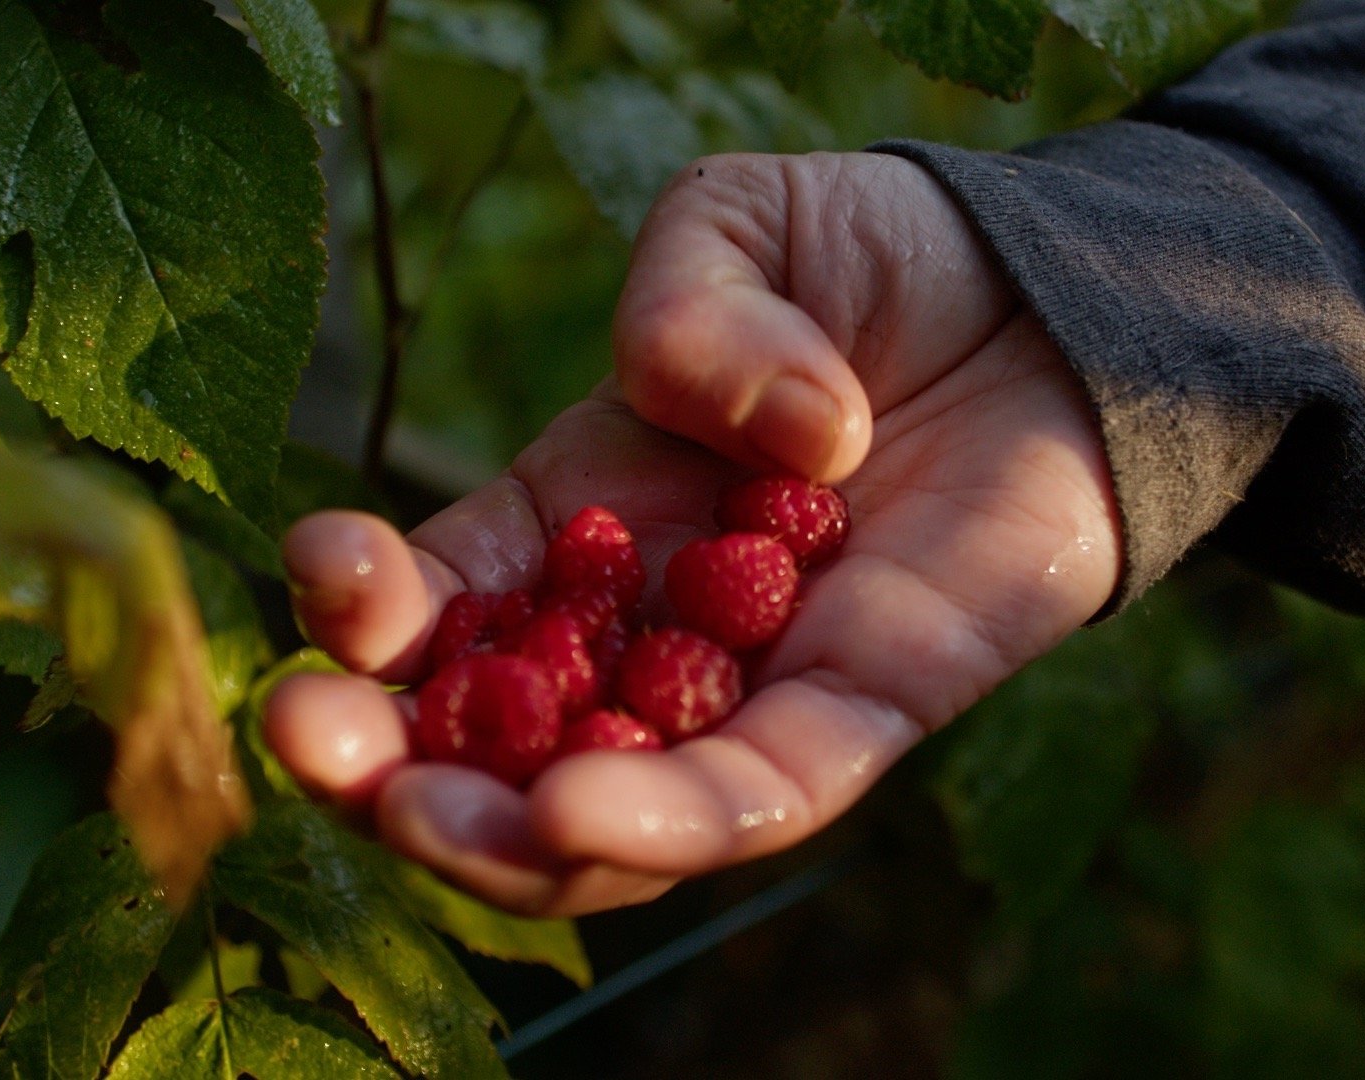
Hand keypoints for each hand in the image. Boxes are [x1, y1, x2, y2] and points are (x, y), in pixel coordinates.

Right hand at [264, 152, 1120, 915]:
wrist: (1048, 298)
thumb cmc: (878, 263)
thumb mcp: (741, 228)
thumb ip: (691, 307)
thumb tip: (770, 437)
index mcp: (572, 523)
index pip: (438, 605)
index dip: (360, 613)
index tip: (333, 581)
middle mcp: (643, 631)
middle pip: (493, 750)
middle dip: (389, 770)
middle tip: (316, 752)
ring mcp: (749, 688)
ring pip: (606, 821)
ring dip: (501, 840)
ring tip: (428, 817)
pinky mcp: (867, 715)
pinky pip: (762, 797)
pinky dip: (672, 822)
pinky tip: (580, 816)